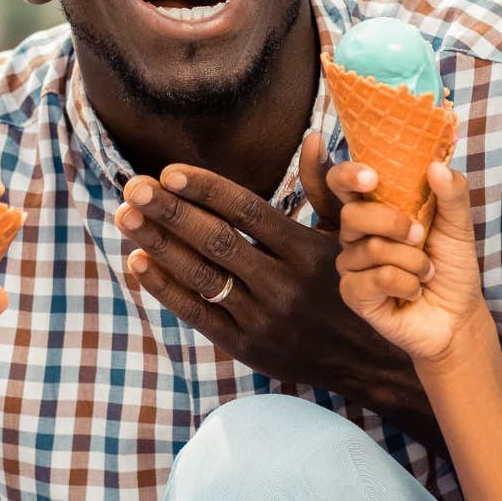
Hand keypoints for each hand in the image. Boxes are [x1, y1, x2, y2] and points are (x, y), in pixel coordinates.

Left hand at [115, 135, 418, 403]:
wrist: (375, 363)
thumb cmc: (361, 285)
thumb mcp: (353, 236)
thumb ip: (326, 188)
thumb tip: (310, 137)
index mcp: (308, 251)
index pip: (246, 212)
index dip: (206, 189)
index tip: (169, 172)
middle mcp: (284, 284)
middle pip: (215, 241)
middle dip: (169, 211)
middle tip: (133, 187)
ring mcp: (264, 319)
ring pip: (201, 276)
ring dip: (159, 245)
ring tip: (126, 217)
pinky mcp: (249, 347)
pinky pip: (199, 314)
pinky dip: (166, 288)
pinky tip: (140, 262)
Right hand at [330, 157, 487, 366]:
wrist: (459, 315)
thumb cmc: (452, 266)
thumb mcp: (459, 226)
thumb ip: (451, 193)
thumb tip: (437, 165)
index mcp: (375, 209)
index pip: (342, 183)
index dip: (348, 175)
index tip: (371, 177)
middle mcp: (356, 235)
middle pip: (352, 215)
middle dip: (392, 223)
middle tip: (420, 236)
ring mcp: (351, 266)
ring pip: (371, 249)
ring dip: (412, 261)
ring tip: (427, 272)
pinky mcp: (353, 295)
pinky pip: (376, 279)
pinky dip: (407, 284)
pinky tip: (415, 291)